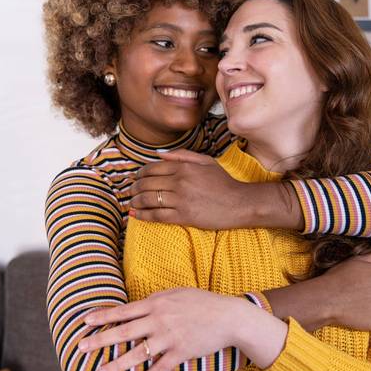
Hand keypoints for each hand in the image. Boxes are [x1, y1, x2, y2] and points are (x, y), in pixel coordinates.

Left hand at [79, 287, 243, 370]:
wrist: (228, 316)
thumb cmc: (201, 302)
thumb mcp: (175, 294)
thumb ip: (155, 300)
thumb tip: (138, 305)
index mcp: (156, 303)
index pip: (123, 310)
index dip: (103, 316)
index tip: (84, 321)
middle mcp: (159, 320)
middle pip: (124, 331)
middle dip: (100, 340)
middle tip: (80, 347)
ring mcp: (169, 337)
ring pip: (137, 354)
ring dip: (116, 365)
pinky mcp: (180, 353)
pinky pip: (158, 369)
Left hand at [130, 149, 294, 228]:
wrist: (240, 203)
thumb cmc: (224, 182)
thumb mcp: (205, 161)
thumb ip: (182, 155)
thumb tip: (159, 154)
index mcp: (183, 167)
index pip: (152, 168)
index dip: (140, 174)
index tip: (136, 178)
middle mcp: (179, 181)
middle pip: (147, 183)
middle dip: (134, 188)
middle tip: (130, 191)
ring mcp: (180, 199)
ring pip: (149, 199)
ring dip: (135, 201)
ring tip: (131, 203)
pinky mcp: (183, 216)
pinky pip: (157, 215)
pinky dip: (143, 215)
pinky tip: (136, 215)